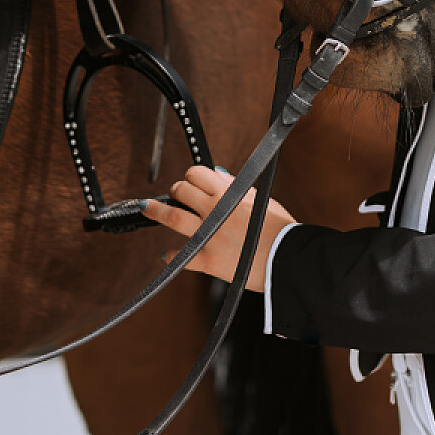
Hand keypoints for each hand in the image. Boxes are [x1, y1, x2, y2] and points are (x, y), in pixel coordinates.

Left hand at [143, 166, 297, 292]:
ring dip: (156, 210)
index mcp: (228, 194)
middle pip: (182, 191)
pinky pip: (181, 257)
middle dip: (178, 190)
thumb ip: (237, 186)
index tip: (192, 181)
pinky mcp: (208, 260)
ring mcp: (208, 236)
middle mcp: (214, 211)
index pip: (197, 173)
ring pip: (172, 216)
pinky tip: (165, 255)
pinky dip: (170, 256)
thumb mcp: (261, 199)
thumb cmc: (280, 229)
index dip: (193, 176)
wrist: (287, 259)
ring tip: (147, 207)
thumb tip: (217, 174)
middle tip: (176, 193)